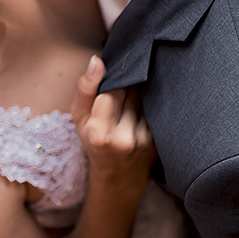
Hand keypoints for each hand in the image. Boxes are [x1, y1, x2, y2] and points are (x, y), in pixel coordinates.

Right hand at [70, 56, 156, 184]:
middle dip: (127, 84)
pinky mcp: (159, 141)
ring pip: (145, 98)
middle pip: (131, 92)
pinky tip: (142, 108)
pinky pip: (155, 109)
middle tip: (122, 87)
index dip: (113, 79)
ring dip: (140, 92)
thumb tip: (97, 60)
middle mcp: (124, 139)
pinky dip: (149, 104)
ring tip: (131, 97)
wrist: (118, 176)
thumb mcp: (79, 118)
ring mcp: (144, 141)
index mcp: (99, 133)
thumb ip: (85, 89)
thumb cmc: (94, 142)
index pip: (112, 90)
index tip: (113, 76)